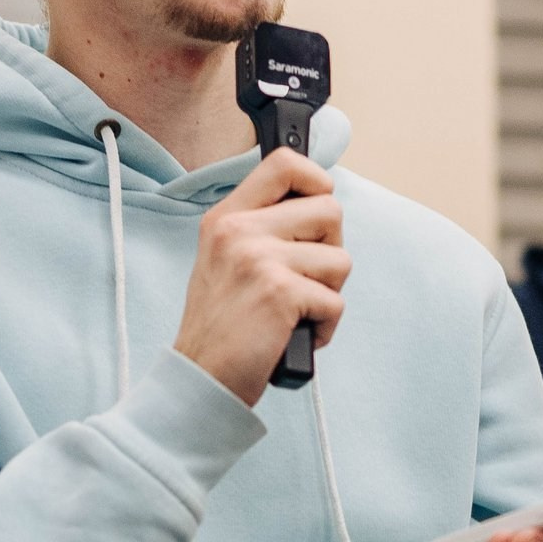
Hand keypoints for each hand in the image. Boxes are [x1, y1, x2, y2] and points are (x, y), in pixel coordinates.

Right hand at [173, 149, 348, 405]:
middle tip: (303, 279)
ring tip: (296, 311)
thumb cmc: (222, 326)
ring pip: (341, 259)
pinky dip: (325, 327)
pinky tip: (296, 337)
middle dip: (331, 250)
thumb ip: (262, 228)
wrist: (201, 378)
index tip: (315, 215)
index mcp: (227, 217)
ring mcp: (258, 259)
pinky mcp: (279, 293)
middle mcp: (239, 230)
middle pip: (330, 209)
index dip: (317, 182)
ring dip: (329, 293)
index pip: (285, 163)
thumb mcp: (225, 259)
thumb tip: (320, 204)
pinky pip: (336, 302)